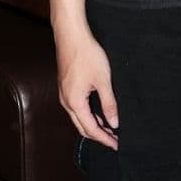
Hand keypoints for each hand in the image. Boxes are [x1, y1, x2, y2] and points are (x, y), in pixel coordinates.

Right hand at [55, 28, 118, 149]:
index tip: (116, 145)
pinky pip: (76, 108)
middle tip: (114, 140)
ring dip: (93, 125)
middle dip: (98, 135)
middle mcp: (66, 101)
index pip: (90, 129)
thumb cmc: (87, 55)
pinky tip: (99, 112)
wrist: (71, 35)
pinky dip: (88, 114)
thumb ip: (109, 103)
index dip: (104, 139)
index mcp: (74, 103)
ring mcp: (64, 94)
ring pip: (78, 117)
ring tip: (110, 128)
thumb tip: (114, 123)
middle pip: (82, 127)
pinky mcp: (66, 87)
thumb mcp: (103, 80)